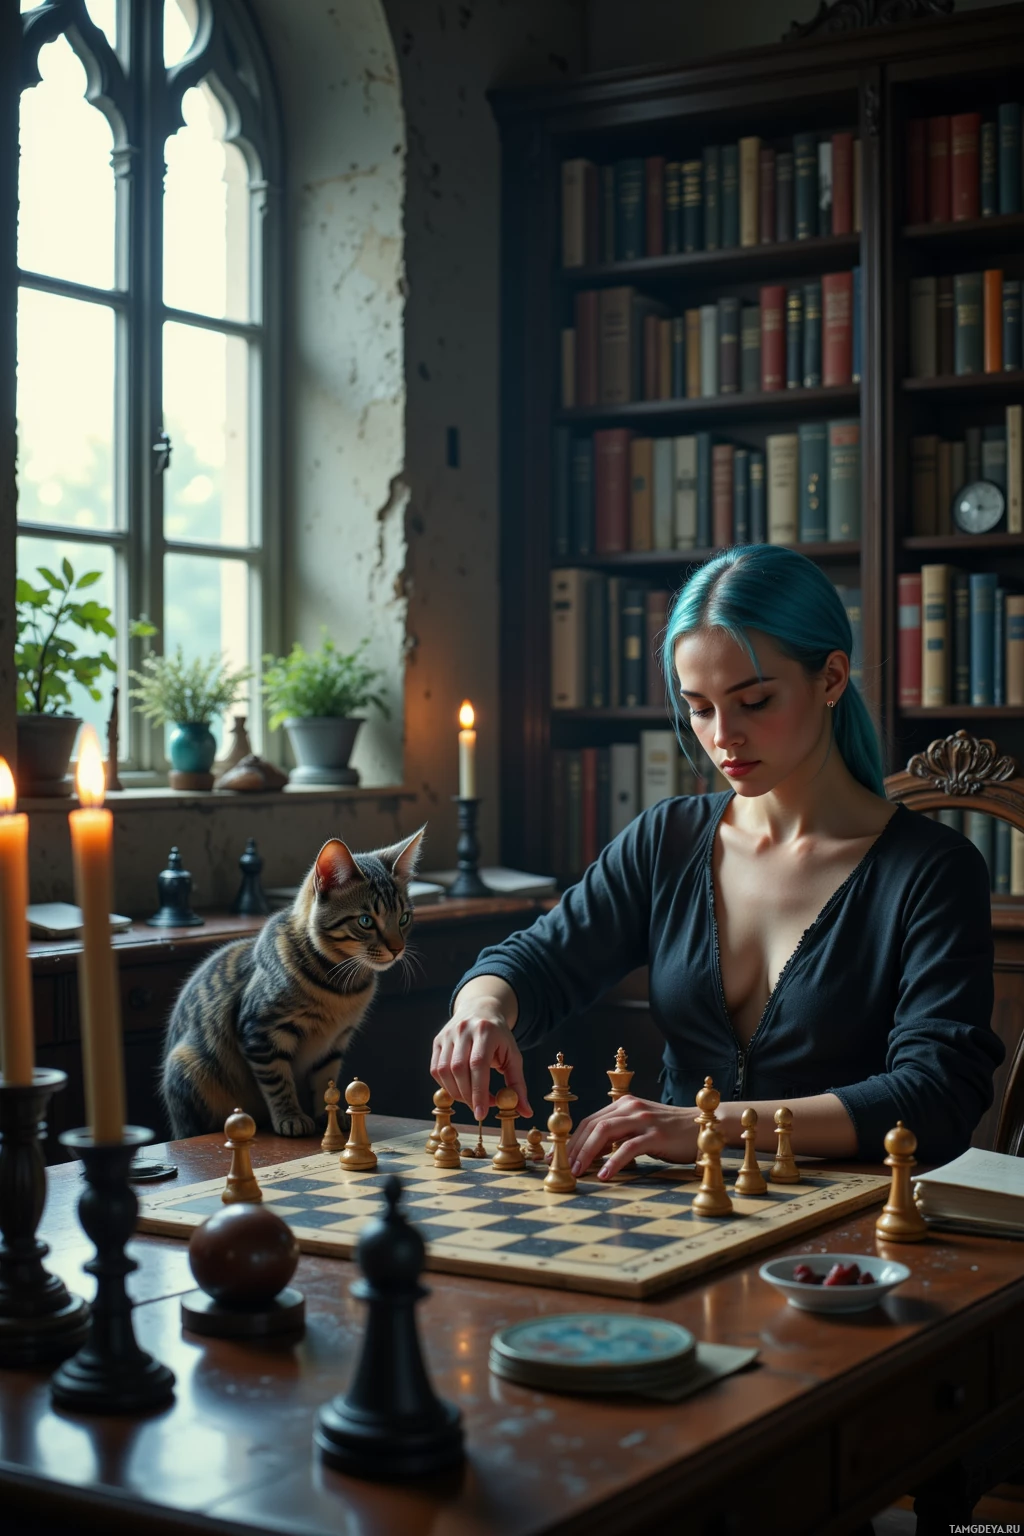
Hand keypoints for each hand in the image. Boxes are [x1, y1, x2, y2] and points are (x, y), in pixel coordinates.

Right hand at [430, 1004, 531, 1121]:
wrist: (481, 1011)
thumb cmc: (499, 1038)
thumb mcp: (513, 1056)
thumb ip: (518, 1084)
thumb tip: (526, 1112)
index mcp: (485, 1030)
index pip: (478, 1064)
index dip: (479, 1091)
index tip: (482, 1113)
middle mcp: (463, 1030)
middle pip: (459, 1069)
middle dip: (468, 1095)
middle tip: (479, 1109)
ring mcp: (447, 1034)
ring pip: (444, 1071)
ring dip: (456, 1093)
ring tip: (471, 1099)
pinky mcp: (438, 1041)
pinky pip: (436, 1070)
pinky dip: (446, 1085)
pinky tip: (459, 1089)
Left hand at [565, 1096, 699, 1180]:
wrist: (702, 1127)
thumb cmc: (669, 1132)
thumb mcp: (639, 1128)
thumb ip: (617, 1135)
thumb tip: (589, 1154)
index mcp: (624, 1104)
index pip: (590, 1121)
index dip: (572, 1140)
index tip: (559, 1157)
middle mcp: (630, 1107)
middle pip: (593, 1126)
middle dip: (575, 1148)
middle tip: (563, 1167)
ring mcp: (643, 1120)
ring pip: (605, 1133)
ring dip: (588, 1154)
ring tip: (578, 1172)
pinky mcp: (656, 1135)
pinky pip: (628, 1148)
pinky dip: (613, 1162)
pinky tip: (604, 1175)